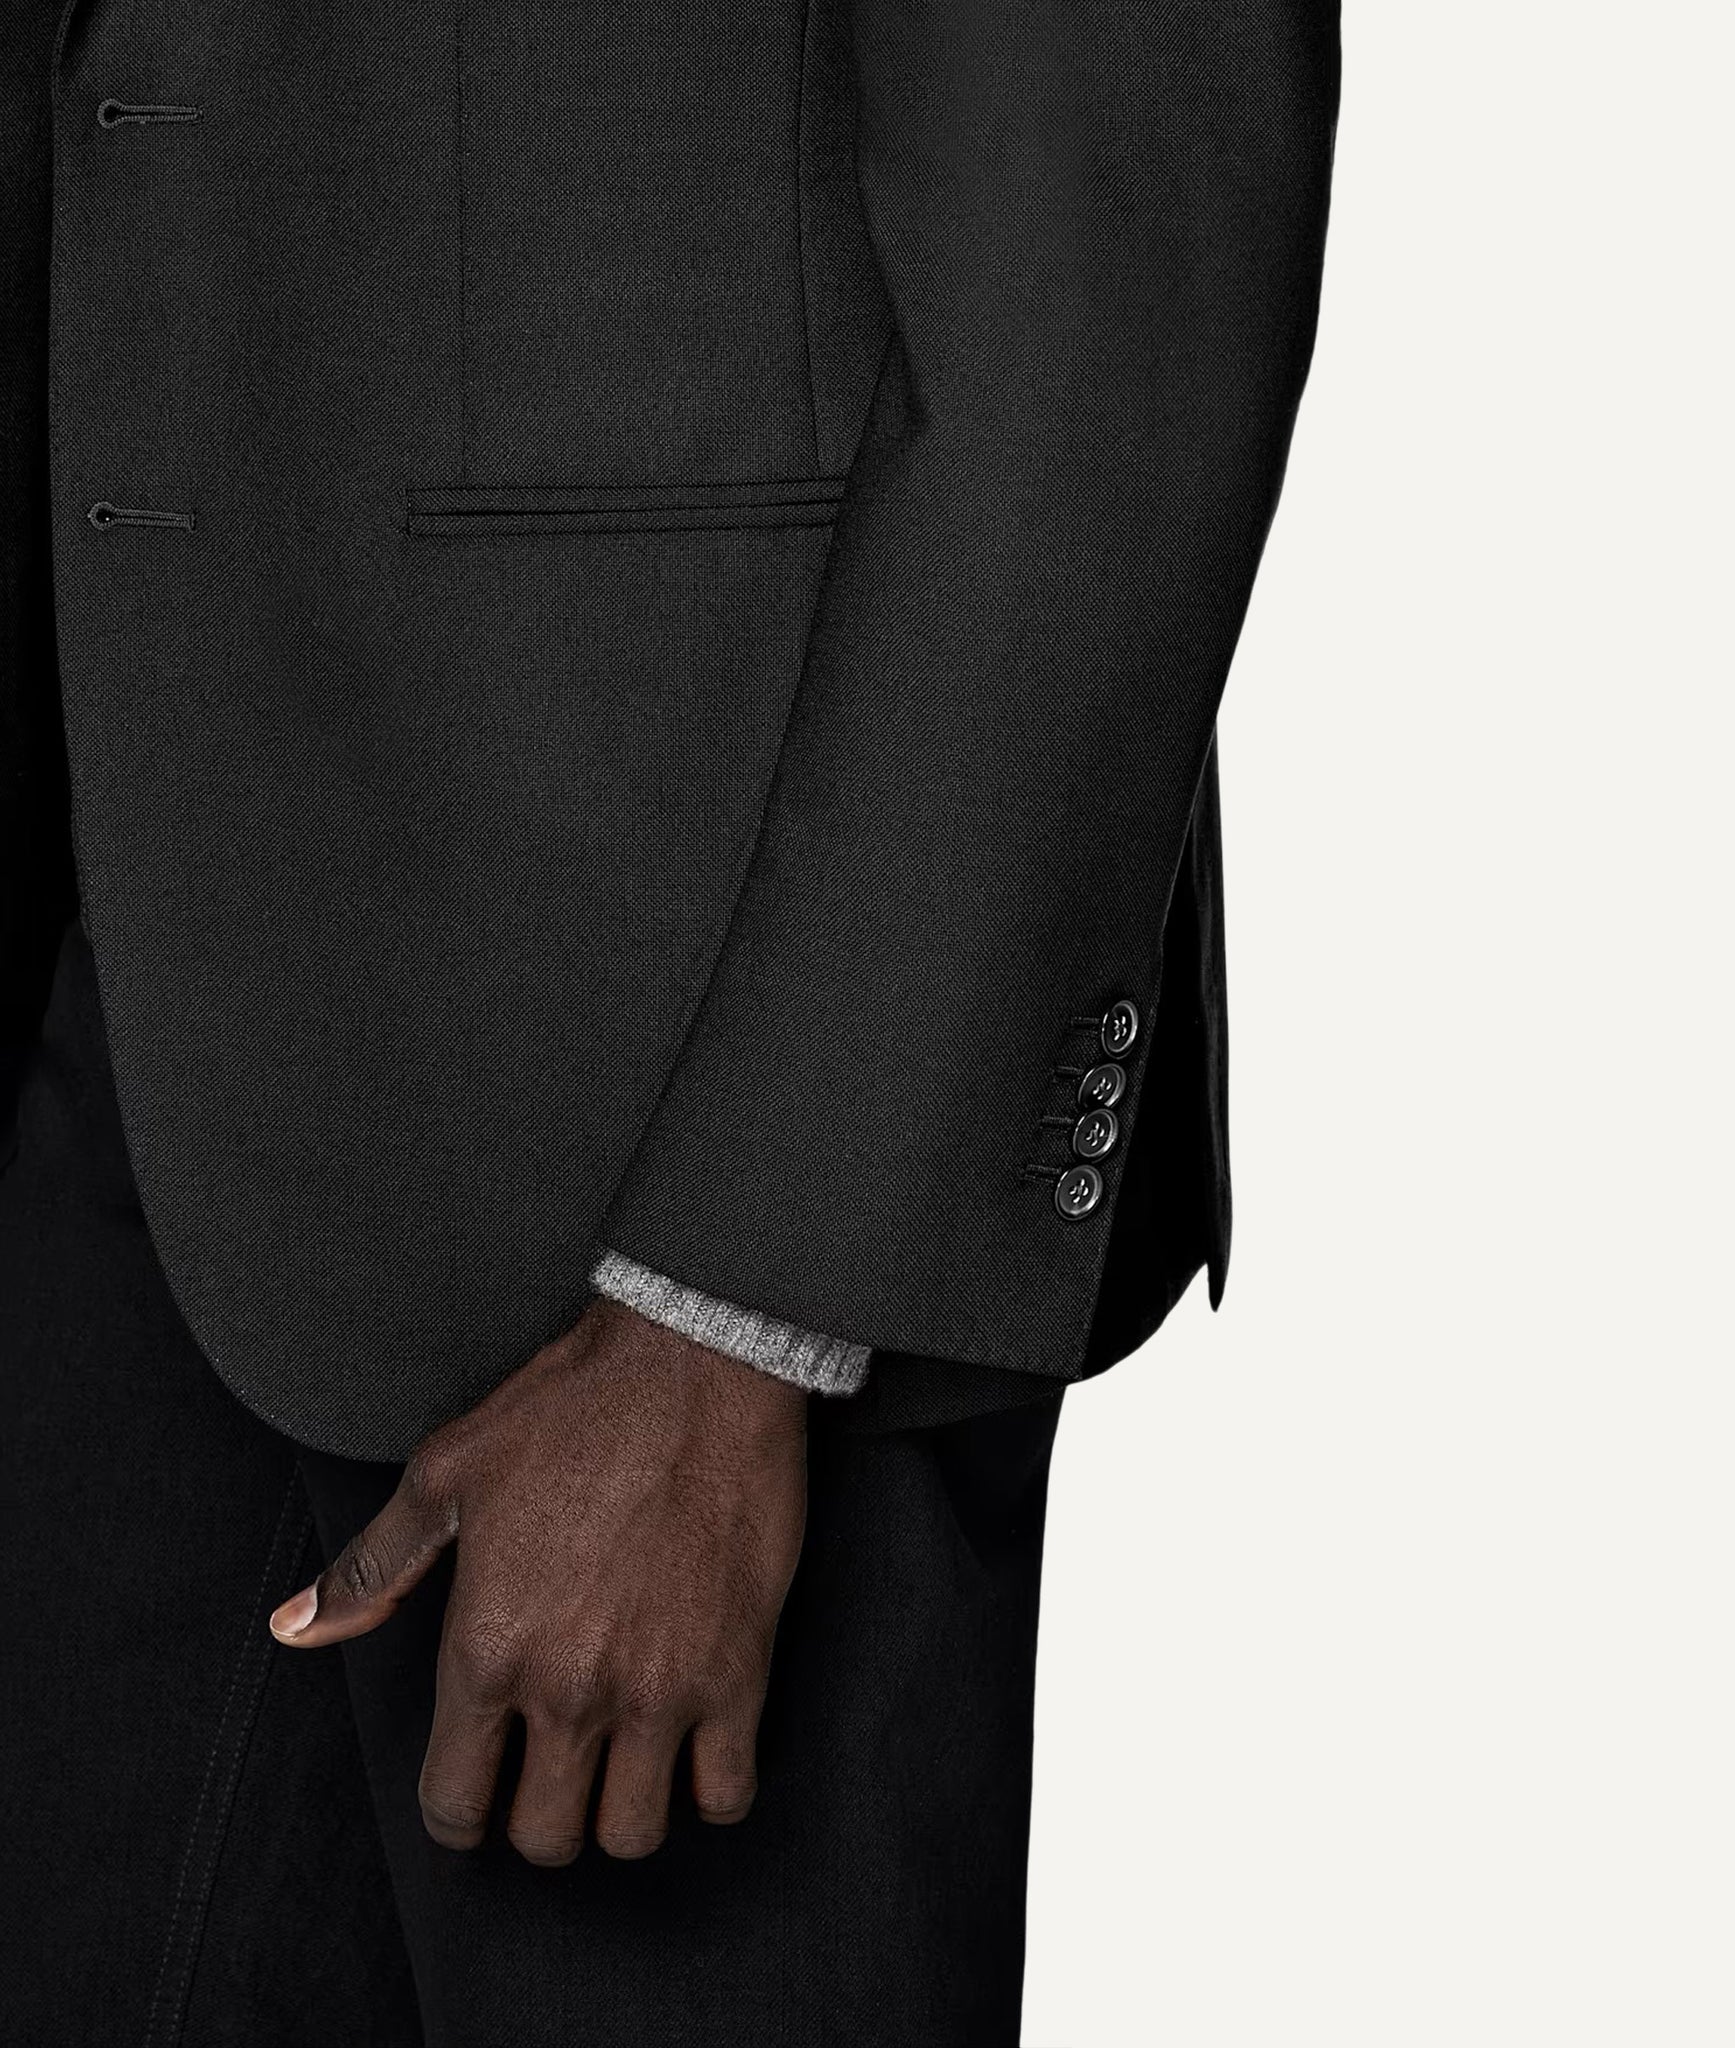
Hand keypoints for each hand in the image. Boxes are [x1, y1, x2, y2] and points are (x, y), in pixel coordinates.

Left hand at [268, 1297, 807, 1861]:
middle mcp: (567, 1687)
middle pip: (543, 1838)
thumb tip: (297, 1627)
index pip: (453, 1803)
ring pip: (631, 1836)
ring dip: (619, 1814)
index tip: (478, 1793)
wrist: (695, 1360)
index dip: (458, 1814)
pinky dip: (710, 1790)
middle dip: (537, 1817)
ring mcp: (658, 1688)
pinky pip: (727, 1795)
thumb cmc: (571, 1406)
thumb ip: (374, 1566)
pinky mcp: (737, 1673)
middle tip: (551, 1774)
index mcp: (486, 1647)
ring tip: (622, 1766)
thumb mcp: (447, 1474)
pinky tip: (694, 1747)